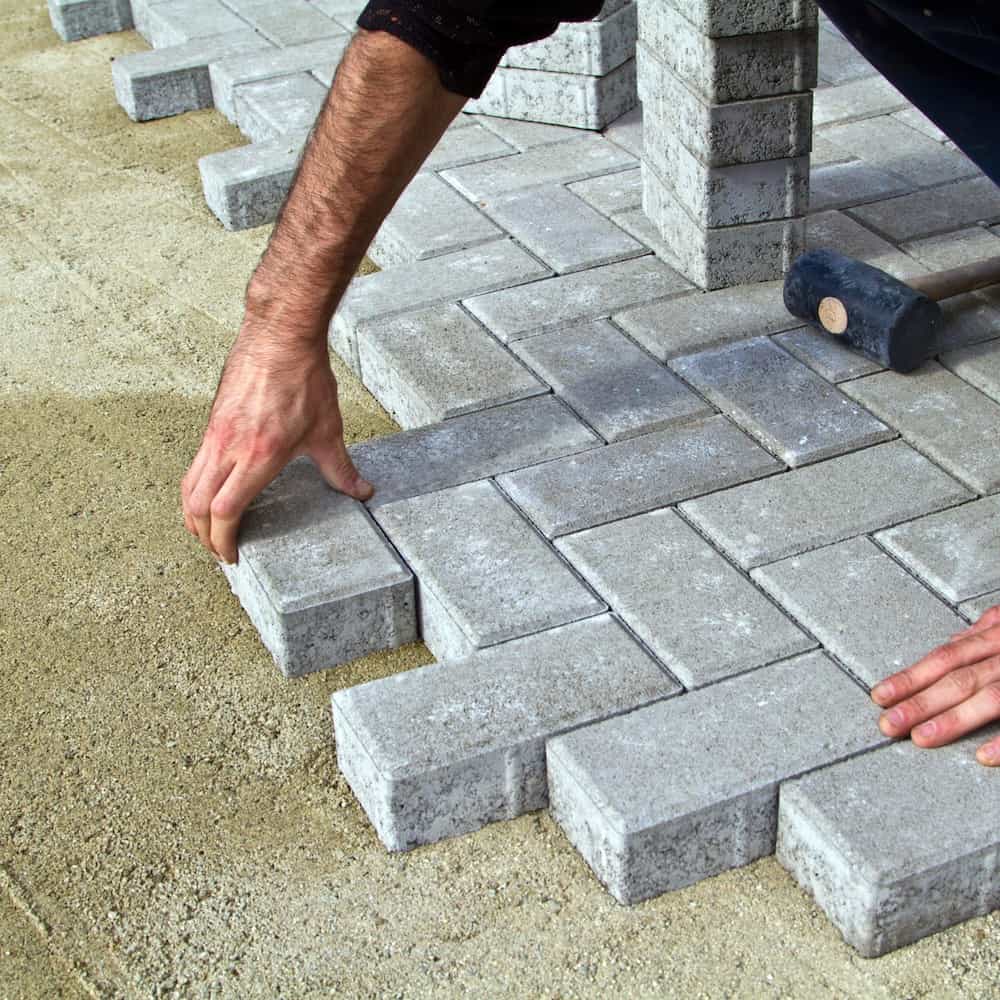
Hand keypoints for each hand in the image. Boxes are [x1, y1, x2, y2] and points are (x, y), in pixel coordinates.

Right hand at [181, 325, 372, 563]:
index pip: (225, 511)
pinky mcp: (212, 421)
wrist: (279, 336)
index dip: (223, 540)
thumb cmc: (304, 380)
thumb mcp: (328, 431)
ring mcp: (215, 434)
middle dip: (203, 536)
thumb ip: (341, 469)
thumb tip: (362, 492)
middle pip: (196, 505)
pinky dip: (196, 488)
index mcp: (257, 457)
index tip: (231, 555)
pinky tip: (210, 494)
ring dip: (193, 514)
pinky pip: (195, 464)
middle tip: (219, 551)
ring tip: (207, 530)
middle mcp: (227, 448)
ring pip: (189, 485)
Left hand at [872, 605, 999, 765]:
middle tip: (886, 725)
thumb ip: (987, 632)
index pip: (948, 657)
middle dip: (919, 702)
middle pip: (960, 678)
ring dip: (953, 719)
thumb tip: (953, 642)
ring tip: (921, 739)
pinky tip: (983, 758)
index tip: (879, 696)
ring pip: (992, 696)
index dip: (912, 676)